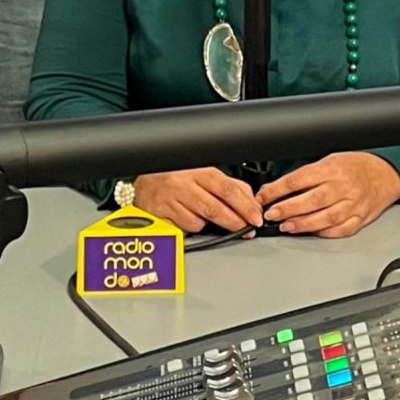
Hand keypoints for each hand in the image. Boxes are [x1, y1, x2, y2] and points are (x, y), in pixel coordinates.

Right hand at [133, 166, 263, 234]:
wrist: (143, 184)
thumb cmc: (176, 178)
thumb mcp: (202, 174)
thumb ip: (227, 185)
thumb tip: (250, 201)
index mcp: (198, 171)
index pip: (228, 189)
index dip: (245, 205)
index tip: (256, 217)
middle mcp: (183, 184)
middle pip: (216, 209)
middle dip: (236, 222)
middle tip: (246, 228)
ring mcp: (171, 200)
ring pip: (201, 222)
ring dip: (211, 226)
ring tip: (210, 218)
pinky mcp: (162, 216)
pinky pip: (186, 228)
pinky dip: (193, 227)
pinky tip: (190, 218)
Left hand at [260, 152, 399, 238]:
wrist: (387, 173)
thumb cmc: (356, 166)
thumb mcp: (330, 159)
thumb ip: (308, 174)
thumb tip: (279, 189)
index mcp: (332, 168)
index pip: (298, 179)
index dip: (277, 189)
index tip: (263, 196)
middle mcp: (343, 187)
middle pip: (310, 200)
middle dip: (286, 209)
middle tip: (270, 214)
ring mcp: (353, 204)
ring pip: (324, 218)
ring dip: (302, 224)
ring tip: (286, 226)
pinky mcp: (360, 219)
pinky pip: (340, 230)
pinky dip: (324, 233)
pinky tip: (311, 232)